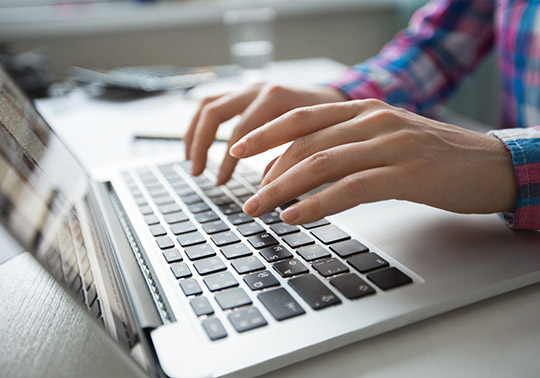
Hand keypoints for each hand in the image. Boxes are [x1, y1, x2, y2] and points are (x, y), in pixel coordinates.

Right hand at [184, 83, 346, 183]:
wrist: (336, 98)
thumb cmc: (329, 123)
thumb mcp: (315, 140)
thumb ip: (289, 159)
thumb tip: (265, 190)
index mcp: (276, 98)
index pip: (241, 130)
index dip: (228, 159)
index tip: (222, 182)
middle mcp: (258, 89)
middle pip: (215, 112)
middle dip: (202, 144)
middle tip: (198, 173)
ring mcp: (249, 88)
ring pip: (208, 105)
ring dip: (194, 133)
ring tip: (191, 160)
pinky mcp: (245, 93)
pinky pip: (213, 103)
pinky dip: (201, 125)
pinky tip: (198, 145)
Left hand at [229, 99, 516, 223]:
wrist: (489, 164)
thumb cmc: (433, 156)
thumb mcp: (385, 139)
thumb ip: (347, 146)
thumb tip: (302, 169)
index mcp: (364, 109)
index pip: (302, 116)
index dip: (266, 133)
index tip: (238, 150)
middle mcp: (372, 120)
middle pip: (304, 142)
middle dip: (267, 171)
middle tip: (246, 196)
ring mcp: (389, 144)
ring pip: (320, 163)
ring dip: (282, 189)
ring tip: (259, 209)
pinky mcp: (405, 173)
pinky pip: (349, 188)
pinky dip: (316, 204)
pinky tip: (295, 217)